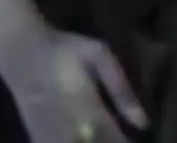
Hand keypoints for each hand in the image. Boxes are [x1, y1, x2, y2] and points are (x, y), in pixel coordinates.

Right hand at [0, 0, 148, 141]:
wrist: (25, 54)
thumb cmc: (67, 51)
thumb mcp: (100, 56)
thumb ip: (122, 90)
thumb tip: (143, 122)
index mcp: (92, 116)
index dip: (130, 142)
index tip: (137, 135)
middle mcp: (74, 135)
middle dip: (114, 141)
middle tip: (120, 131)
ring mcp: (55, 140)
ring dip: (98, 142)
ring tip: (105, 131)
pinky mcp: (40, 140)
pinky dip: (76, 141)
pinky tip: (83, 131)